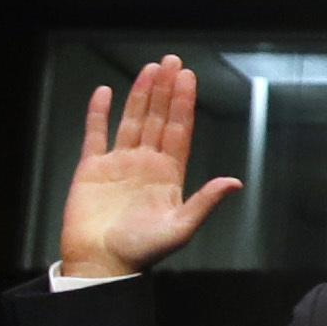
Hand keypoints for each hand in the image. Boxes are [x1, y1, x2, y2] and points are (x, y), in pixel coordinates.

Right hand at [55, 58, 242, 281]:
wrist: (101, 264)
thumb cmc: (142, 251)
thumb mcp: (180, 227)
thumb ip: (205, 202)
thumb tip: (235, 182)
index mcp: (169, 174)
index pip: (179, 130)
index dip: (183, 103)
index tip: (188, 77)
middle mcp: (146, 164)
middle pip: (157, 118)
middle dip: (165, 90)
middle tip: (172, 60)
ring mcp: (119, 164)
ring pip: (131, 120)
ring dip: (140, 94)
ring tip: (149, 68)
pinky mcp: (91, 169)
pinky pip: (96, 134)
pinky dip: (99, 113)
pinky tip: (105, 92)